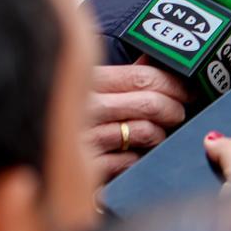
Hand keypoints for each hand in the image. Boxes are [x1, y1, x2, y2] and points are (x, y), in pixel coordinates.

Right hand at [84, 59, 191, 180]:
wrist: (41, 162)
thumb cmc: (76, 118)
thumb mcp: (94, 88)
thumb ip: (126, 75)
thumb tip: (159, 60)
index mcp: (88, 81)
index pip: (143, 76)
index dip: (175, 84)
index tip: (189, 91)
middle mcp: (85, 108)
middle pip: (151, 103)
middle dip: (174, 109)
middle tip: (178, 114)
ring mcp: (86, 139)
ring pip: (147, 132)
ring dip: (160, 134)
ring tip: (155, 135)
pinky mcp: (89, 170)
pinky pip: (133, 160)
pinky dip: (140, 157)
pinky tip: (133, 154)